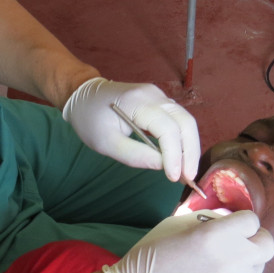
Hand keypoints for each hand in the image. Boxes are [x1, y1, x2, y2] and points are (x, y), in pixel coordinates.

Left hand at [62, 77, 198, 181]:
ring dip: (189, 147)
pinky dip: (183, 140)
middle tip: (188, 178)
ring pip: (186, 120)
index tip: (174, 177)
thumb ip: (135, 155)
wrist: (83, 95)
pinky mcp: (160, 101)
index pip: (167, 128)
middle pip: (185, 122)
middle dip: (190, 152)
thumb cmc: (90, 119)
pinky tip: (180, 158)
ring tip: (186, 171)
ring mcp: (159, 95)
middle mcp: (153, 94)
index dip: (174, 154)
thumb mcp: (105, 142)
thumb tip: (163, 166)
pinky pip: (179, 120)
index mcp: (137, 101)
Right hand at [103, 211, 273, 272]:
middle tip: (239, 243)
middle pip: (267, 246)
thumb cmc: (148, 259)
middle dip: (256, 241)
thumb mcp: (173, 226)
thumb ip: (205, 220)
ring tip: (214, 267)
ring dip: (242, 264)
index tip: (232, 226)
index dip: (241, 222)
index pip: (252, 221)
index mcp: (216, 236)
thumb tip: (226, 219)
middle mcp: (231, 262)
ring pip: (255, 270)